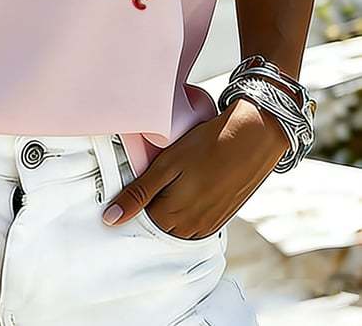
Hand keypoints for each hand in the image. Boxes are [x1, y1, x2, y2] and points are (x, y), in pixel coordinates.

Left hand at [102, 98, 289, 237]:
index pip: (141, 220)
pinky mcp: (223, 217)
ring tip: (178, 176)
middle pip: (160, 224)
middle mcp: (192, 228)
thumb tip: (111, 219)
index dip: (136, 199)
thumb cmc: (207, 145)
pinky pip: (197, 220)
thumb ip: (138, 194)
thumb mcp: (166, 165)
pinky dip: (190, 206)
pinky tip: (193, 183)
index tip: (139, 180)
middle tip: (160, 174)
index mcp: (173, 217)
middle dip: (153, 203)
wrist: (252, 136)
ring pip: (179, 223)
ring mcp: (210, 224)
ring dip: (173, 205)